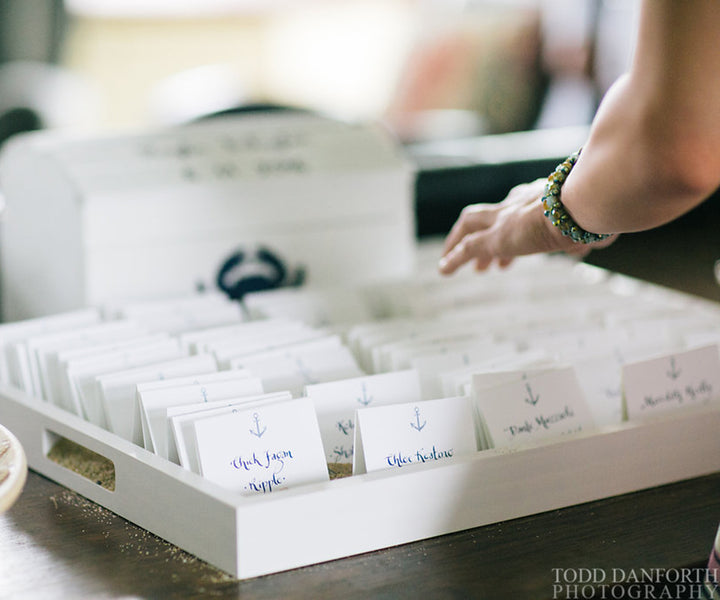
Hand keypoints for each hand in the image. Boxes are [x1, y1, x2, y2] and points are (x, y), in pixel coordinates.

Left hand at [438, 178, 616, 274]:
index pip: (517, 203)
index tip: (512, 237)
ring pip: (470, 226)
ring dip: (459, 244)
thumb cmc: (598, 211)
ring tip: (453, 263)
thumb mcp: (596, 220)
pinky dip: (454, 258)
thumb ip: (593, 231)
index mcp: (541, 195)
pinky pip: (468, 248)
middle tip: (482, 258)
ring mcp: (505, 219)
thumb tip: (599, 241)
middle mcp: (519, 202)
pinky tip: (444, 269)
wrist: (584, 205)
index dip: (510, 219)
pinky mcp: (496, 238)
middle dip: (479, 232)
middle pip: (488, 214)